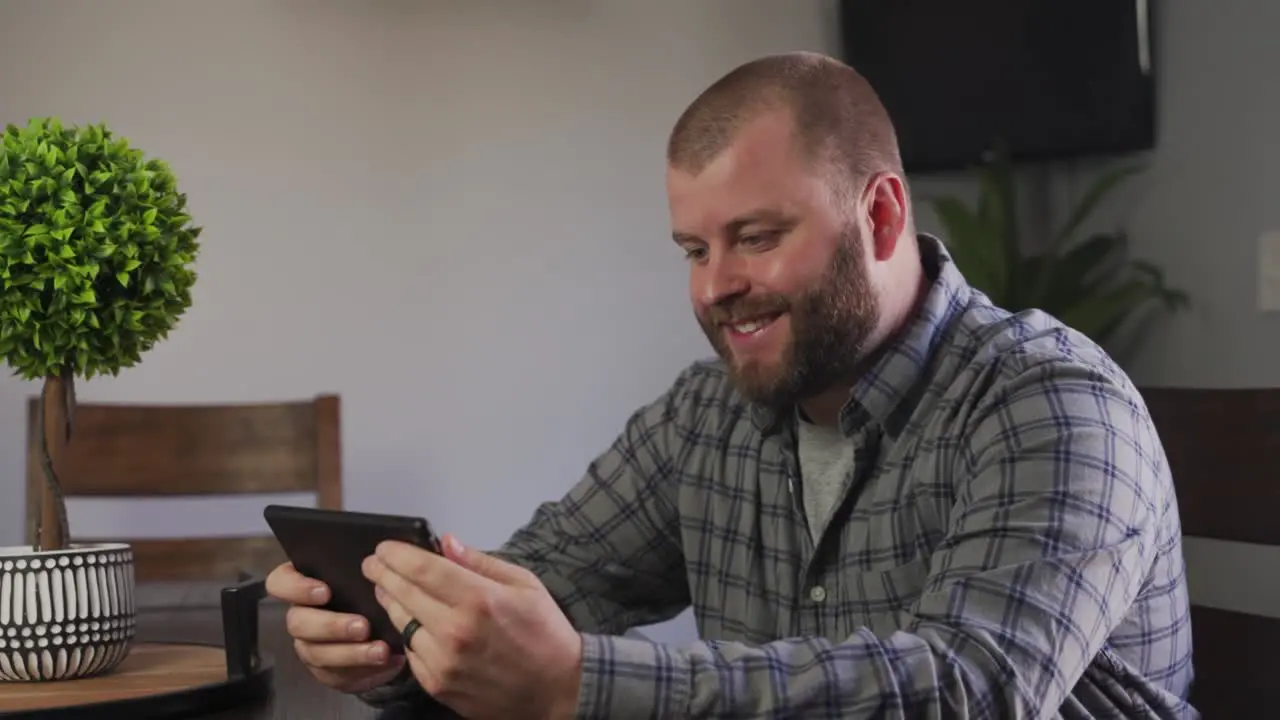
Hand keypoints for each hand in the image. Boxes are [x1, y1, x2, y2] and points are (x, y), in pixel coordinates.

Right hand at [264, 561, 405, 693]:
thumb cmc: (370, 589)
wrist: (384, 626)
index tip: (325, 591)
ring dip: (351, 653)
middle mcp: (300, 615)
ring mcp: (309, 645)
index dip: (296, 587)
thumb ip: (366, 565)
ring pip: (316, 653)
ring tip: (381, 650)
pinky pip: (335, 675)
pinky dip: (362, 671)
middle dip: (332, 626)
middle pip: (297, 622)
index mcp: (303, 584)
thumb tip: (381, 557)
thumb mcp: (368, 572)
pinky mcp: (325, 670)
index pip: (280, 582)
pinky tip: (386, 664)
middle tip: (363, 626)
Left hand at [362, 534, 582, 719]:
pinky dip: (408, 635)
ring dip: (392, 604)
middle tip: (373, 564)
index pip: (422, 569)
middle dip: (383, 574)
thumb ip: (480, 562)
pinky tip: (412, 623)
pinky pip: (411, 653)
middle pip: (403, 594)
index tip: (384, 547)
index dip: (396, 555)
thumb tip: (445, 543)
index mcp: (479, 600)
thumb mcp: (524, 583)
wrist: (557, 689)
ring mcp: (443, 662)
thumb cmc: (545, 632)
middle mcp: (455, 631)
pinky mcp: (438, 686)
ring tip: (388, 590)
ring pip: (401, 625)